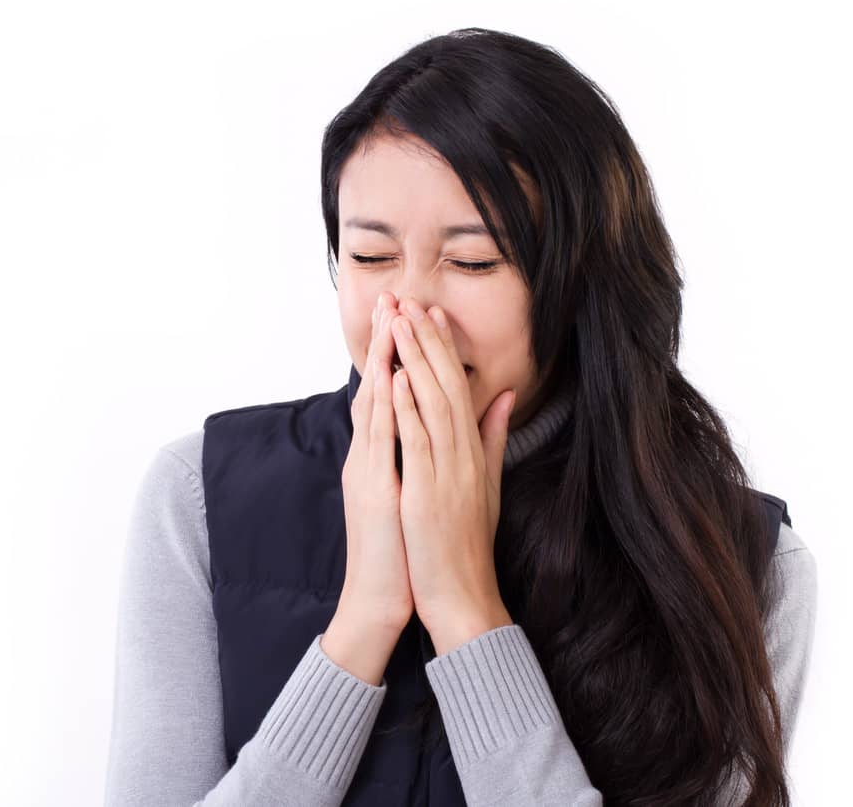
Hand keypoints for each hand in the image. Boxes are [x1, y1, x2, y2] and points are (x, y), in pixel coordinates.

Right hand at [337, 292, 413, 634]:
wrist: (381, 599)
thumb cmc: (401, 552)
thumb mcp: (412, 497)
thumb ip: (420, 461)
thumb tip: (433, 433)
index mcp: (380, 458)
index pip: (387, 396)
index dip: (396, 356)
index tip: (406, 318)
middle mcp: (368, 457)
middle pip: (375, 388)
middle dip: (384, 343)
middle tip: (392, 298)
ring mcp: (368, 470)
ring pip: (374, 404)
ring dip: (382, 359)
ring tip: (390, 319)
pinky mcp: (375, 488)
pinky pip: (380, 439)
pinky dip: (386, 405)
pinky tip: (393, 375)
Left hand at [387, 296, 515, 646]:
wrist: (464, 598)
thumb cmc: (467, 545)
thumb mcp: (486, 486)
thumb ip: (492, 439)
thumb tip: (502, 397)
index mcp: (472, 454)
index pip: (458, 389)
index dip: (444, 350)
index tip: (432, 313)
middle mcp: (463, 458)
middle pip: (445, 387)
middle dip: (427, 342)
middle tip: (411, 300)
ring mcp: (447, 475)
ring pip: (432, 406)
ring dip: (415, 361)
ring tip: (399, 322)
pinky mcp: (428, 495)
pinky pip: (418, 444)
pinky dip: (408, 409)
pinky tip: (397, 378)